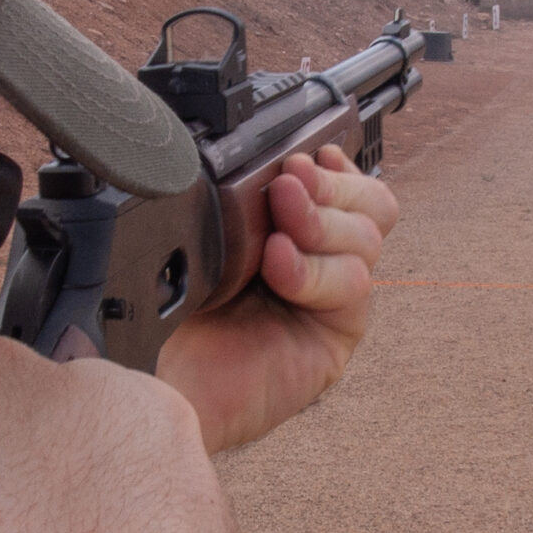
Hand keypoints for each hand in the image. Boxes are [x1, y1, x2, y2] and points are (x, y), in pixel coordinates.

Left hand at [155, 145, 398, 452]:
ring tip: (272, 229)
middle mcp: (322, 260)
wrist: (162, 380)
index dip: (333, 165)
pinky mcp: (339, 335)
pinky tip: (275, 261)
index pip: (346, 184)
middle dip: (329, 185)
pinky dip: (313, 269)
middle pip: (370, 203)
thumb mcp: (202, 238)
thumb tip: (262, 153)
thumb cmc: (174, 312)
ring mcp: (335, 298)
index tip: (296, 155)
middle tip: (287, 180)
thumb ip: (238, 198)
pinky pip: (352, 287)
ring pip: (365, 239)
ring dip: (319, 223)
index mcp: (295, 230)